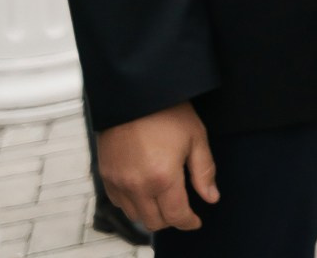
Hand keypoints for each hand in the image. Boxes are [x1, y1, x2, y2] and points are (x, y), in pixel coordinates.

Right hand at [96, 101, 218, 232]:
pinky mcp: (106, 175)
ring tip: (165, 201)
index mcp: (162, 178)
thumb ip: (204, 172)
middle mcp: (137, 186)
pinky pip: (118, 202)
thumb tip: (211, 198)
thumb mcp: (196, 138)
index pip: (176, 215)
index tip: (196, 221)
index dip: (189, 222)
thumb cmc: (168, 112)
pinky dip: (133, 204)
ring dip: (151, 213)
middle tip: (183, 210)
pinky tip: (145, 192)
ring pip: (135, 215)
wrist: (134, 94)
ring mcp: (118, 182)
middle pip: (154, 221)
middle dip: (172, 220)